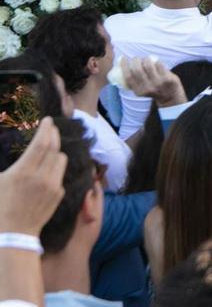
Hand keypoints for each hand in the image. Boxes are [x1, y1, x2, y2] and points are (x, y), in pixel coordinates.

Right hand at [0, 117, 66, 234]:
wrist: (12, 235)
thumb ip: (7, 168)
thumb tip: (21, 159)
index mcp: (23, 172)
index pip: (41, 143)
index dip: (46, 129)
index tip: (48, 120)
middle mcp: (42, 177)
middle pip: (54, 148)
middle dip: (53, 135)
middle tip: (50, 128)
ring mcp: (53, 186)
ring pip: (61, 160)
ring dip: (56, 151)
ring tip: (48, 149)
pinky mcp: (58, 195)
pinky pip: (60, 175)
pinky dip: (55, 167)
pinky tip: (48, 168)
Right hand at [122, 57, 185, 107]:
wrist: (170, 97)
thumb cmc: (153, 89)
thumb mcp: (141, 89)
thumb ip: (134, 81)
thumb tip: (122, 66)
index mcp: (138, 91)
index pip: (128, 76)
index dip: (124, 65)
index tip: (123, 59)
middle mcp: (148, 88)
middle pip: (137, 69)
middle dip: (135, 60)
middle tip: (136, 58)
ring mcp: (158, 83)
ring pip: (148, 65)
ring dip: (146, 59)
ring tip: (146, 59)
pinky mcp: (167, 78)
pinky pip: (159, 64)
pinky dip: (156, 61)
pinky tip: (155, 62)